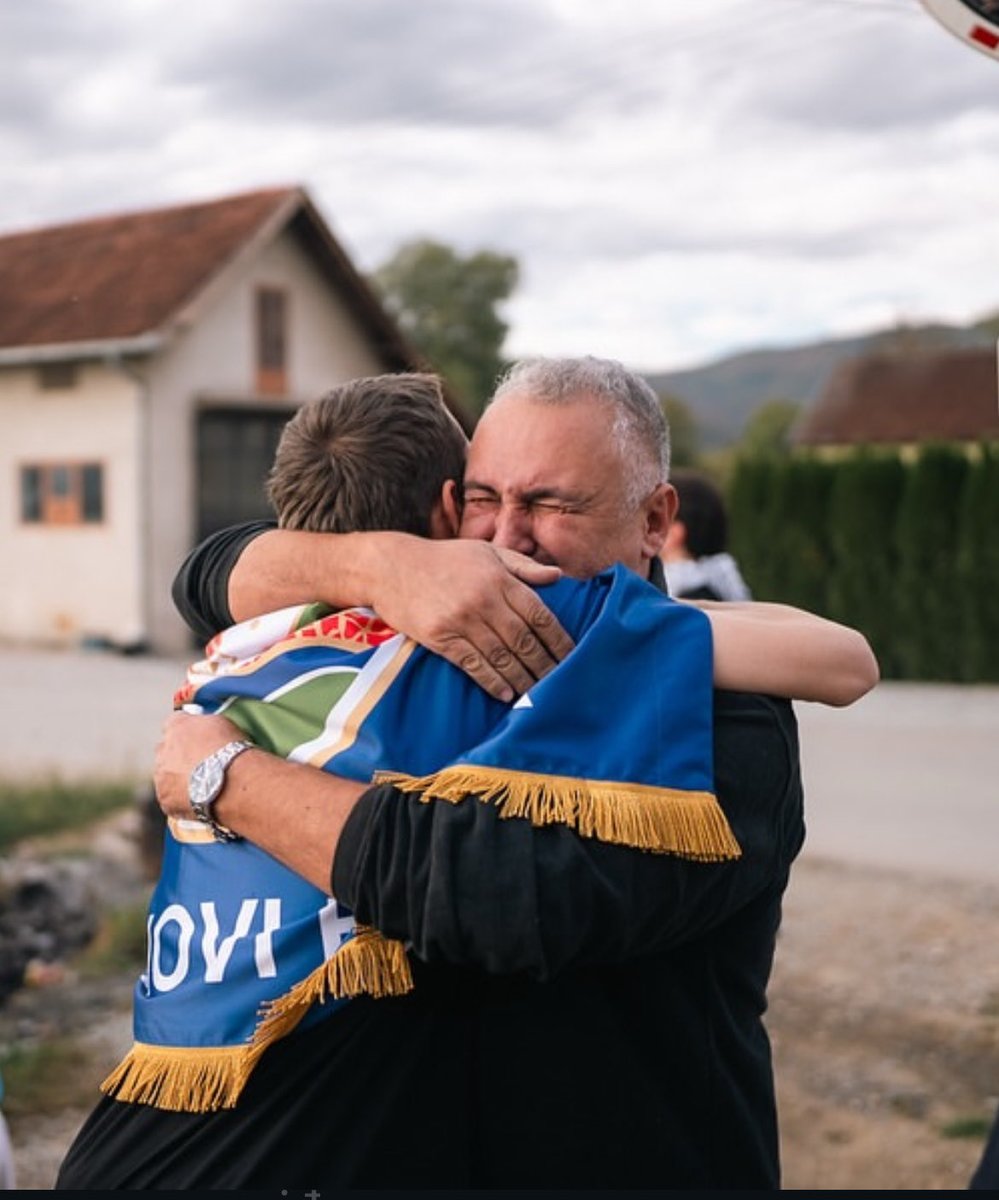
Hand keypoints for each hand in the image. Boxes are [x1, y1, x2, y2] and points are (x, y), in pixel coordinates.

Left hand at [153, 711, 244, 818]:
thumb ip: (204, 725)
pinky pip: (171, 798)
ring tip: (203, 786)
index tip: (196, 739)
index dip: (186, 733)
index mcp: (176, 726)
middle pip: (165, 751)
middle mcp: (163, 749)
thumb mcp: (221, 724)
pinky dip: (182, 799)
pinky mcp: (166, 799)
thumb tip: (204, 730)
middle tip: (200, 764)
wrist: (232, 782)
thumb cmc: (231, 751)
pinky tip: (201, 799)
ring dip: (178, 779)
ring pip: (166, 776)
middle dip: (179, 756)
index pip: (173, 724)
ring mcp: (161, 776)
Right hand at [370, 539, 574, 700]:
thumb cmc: (444, 558)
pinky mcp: (440, 637)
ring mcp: (461, 620)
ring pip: (501, 657)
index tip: (573, 656)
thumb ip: (523, 565)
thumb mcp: (486, 551)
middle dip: (545, 665)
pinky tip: (506, 693)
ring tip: (538, 694)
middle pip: (524, 640)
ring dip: (522, 679)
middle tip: (561, 683)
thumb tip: (558, 576)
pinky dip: (492, 681)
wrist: (391, 566)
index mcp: (500, 578)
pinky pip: (472, 665)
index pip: (539, 614)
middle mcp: (484, 600)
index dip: (559, 639)